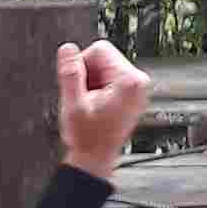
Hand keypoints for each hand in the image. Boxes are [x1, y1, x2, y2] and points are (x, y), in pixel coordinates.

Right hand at [53, 39, 149, 180]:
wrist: (96, 158)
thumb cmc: (89, 138)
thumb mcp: (73, 104)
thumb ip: (70, 74)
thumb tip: (67, 49)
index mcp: (129, 81)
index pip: (100, 49)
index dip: (82, 65)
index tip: (80, 86)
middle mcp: (138, 82)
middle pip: (103, 57)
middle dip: (88, 75)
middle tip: (85, 98)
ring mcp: (137, 88)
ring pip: (105, 68)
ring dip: (92, 82)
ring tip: (91, 104)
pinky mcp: (132, 94)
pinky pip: (109, 79)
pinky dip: (98, 88)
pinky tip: (96, 106)